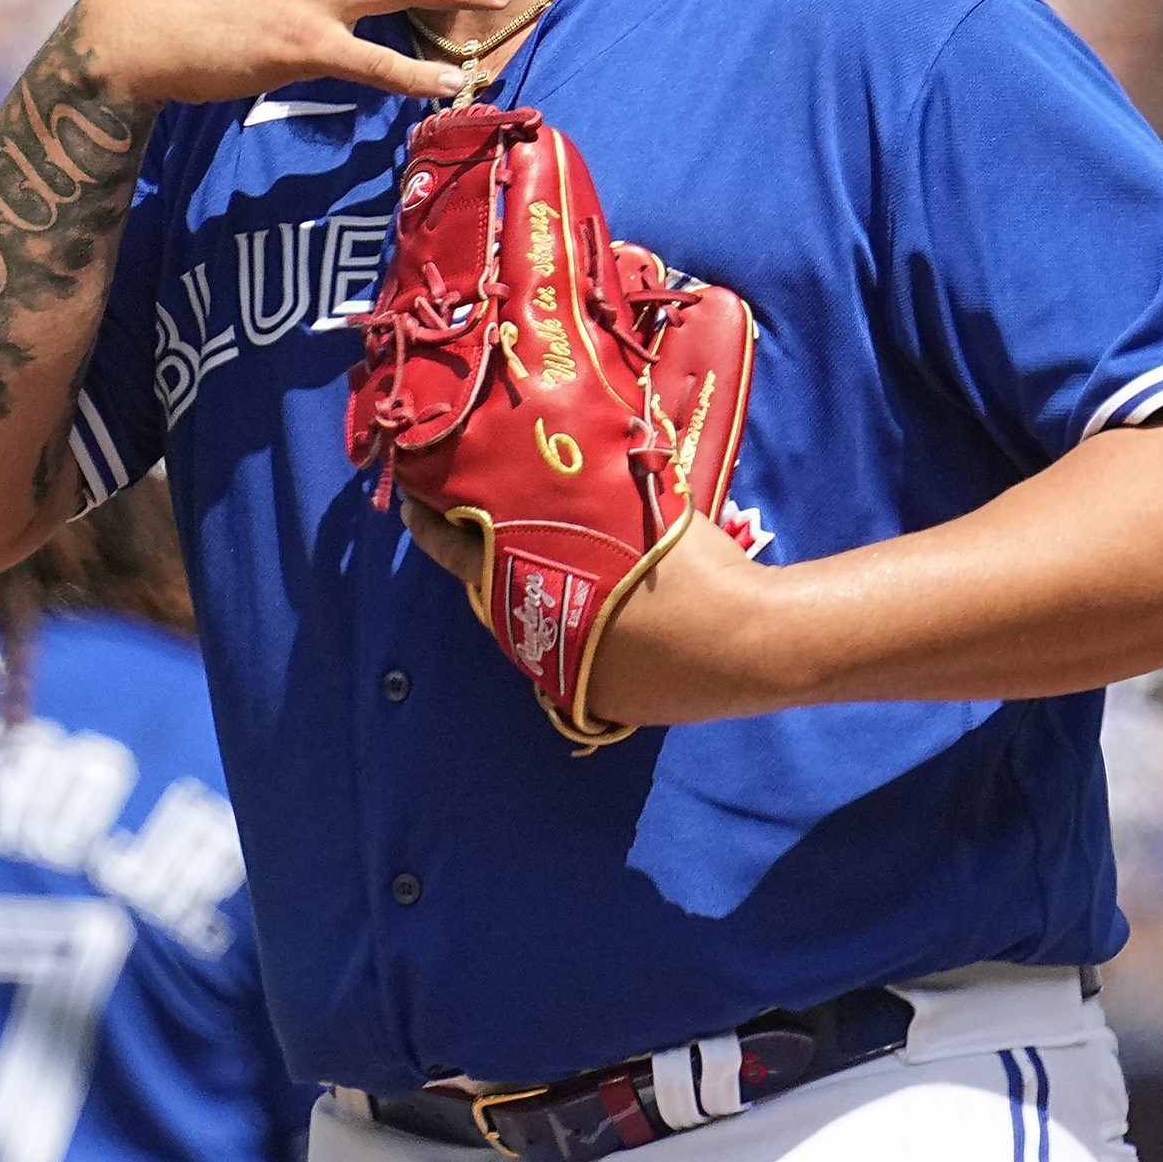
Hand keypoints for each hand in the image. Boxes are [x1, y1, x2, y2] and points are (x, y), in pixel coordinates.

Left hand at [399, 499, 797, 726]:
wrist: (751, 644)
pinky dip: (578, 637)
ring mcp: (569, 680)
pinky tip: (603, 615)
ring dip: (533, 599)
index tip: (411, 506)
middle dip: (486, 563)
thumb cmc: (694, 568)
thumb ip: (591, 493)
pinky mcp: (602, 704)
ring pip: (532, 632)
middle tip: (479, 526)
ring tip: (546, 566)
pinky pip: (572, 663)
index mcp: (537, 590)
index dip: (433, 529)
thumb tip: (572, 457)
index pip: (462, 555)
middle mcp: (538, 644)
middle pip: (493, 597)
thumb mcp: (636, 511)